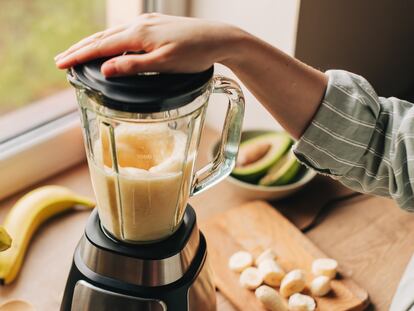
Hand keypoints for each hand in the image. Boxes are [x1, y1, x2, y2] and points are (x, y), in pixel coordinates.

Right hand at [55, 13, 241, 76]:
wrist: (219, 38)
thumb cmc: (195, 53)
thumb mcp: (165, 64)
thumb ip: (134, 66)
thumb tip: (105, 69)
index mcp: (139, 35)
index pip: (101, 46)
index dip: (79, 56)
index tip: (61, 64)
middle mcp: (140, 25)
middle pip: (102, 37)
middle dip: (80, 49)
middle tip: (60, 59)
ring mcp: (148, 23)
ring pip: (113, 34)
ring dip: (94, 44)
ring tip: (78, 53)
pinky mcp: (156, 26)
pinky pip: (125, 33)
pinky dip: (111, 41)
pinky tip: (110, 47)